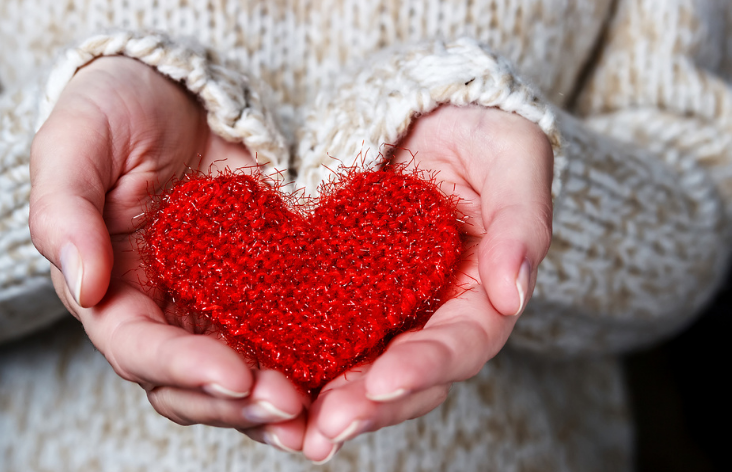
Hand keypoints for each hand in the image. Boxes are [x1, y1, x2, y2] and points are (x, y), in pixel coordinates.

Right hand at [29, 56, 305, 451]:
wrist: (177, 92)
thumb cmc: (113, 110)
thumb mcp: (75, 144)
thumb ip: (63, 212)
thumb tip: (84, 285)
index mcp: (110, 291)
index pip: (138, 349)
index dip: (183, 369)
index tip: (235, 376)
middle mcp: (162, 313)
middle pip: (191, 384)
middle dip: (237, 405)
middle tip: (291, 408)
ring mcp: (214, 305)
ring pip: (240, 376)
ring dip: (275, 404)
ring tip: (320, 415)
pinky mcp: (263, 288)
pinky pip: (283, 335)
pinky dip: (310, 363)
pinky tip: (346, 374)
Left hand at [301, 105, 553, 461]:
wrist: (423, 111)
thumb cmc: (479, 130)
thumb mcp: (512, 158)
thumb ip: (522, 221)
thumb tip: (513, 292)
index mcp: (481, 292)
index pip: (464, 342)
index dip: (429, 365)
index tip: (386, 380)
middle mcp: (433, 314)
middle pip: (408, 375)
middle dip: (370, 406)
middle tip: (327, 429)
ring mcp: (386, 309)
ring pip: (361, 369)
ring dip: (329, 403)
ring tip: (293, 427)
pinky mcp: (342, 295)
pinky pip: (320, 336)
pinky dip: (297, 365)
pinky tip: (263, 382)